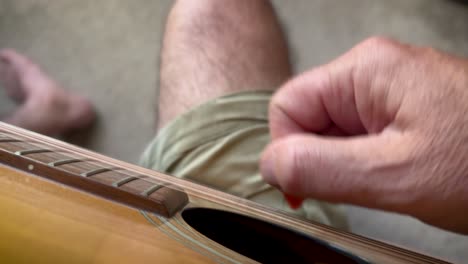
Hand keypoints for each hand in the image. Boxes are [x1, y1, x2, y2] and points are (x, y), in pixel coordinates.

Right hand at [260, 37, 467, 233]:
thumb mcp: (394, 174)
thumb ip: (320, 167)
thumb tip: (268, 164)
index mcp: (365, 71)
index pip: (288, 105)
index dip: (287, 151)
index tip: (304, 191)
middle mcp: (373, 71)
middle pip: (308, 115)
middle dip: (318, 158)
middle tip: (354, 189)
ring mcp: (389, 89)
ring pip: (332, 129)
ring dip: (342, 163)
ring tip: (382, 182)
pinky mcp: (403, 108)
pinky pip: (358, 134)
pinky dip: (361, 161)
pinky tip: (390, 175)